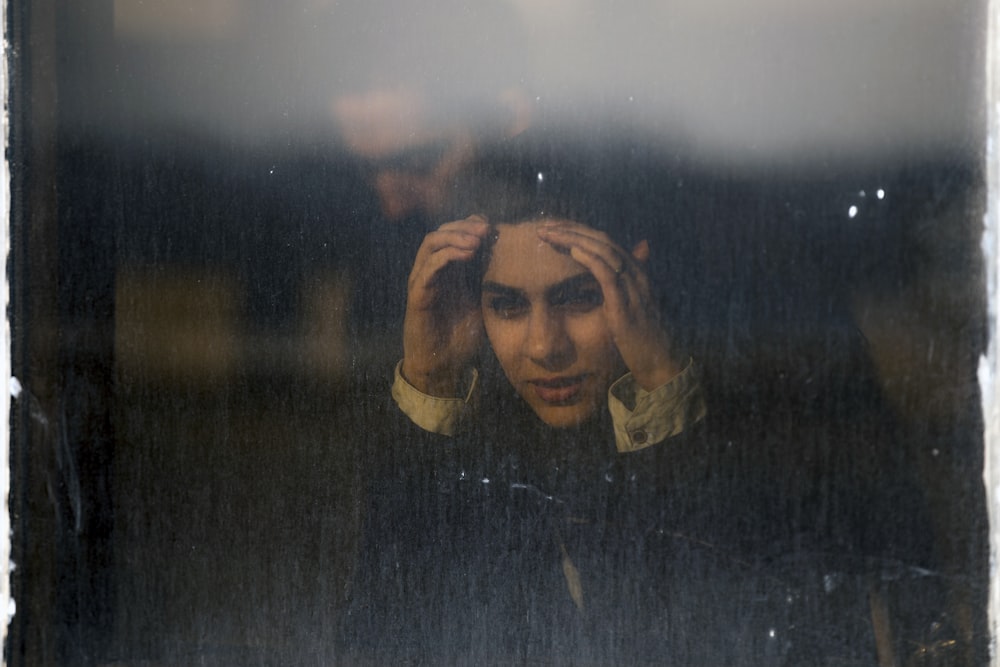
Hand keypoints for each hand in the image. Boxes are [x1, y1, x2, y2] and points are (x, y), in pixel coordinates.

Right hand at [402, 215, 489, 395]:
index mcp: (449, 270)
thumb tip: (516, 264)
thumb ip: (490, 282)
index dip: (472, 225)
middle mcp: (432, 271)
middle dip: (465, 225)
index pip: (455, 234)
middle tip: (486, 228)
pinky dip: (447, 255)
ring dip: (455, 235)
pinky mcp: (418, 294)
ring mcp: (423, 281)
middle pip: (442, 232)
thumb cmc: (461, 336)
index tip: (494, 227)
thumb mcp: (482, 303)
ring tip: (477, 239)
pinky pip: (428, 267)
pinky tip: (467, 254)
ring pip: (431, 242)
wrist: (442, 365)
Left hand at [536, 221, 682, 390]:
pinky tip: (573, 251)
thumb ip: (616, 286)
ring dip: (574, 240)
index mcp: (635, 272)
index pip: (604, 241)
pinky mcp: (625, 307)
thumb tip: (602, 274)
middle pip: (602, 240)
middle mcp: (636, 274)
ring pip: (604, 252)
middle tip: (544, 226)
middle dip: (571, 230)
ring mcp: (632, 289)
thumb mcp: (628, 305)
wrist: (659, 361)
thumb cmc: (641, 335)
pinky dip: (590, 260)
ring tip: (551, 234)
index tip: (553, 228)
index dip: (578, 231)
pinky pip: (607, 276)